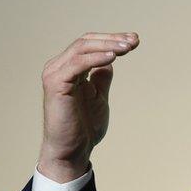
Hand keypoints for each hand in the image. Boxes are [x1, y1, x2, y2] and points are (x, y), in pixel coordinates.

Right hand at [38, 32, 139, 182]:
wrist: (72, 151)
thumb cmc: (84, 126)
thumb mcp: (98, 96)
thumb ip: (101, 78)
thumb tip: (109, 60)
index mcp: (68, 68)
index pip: (89, 44)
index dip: (112, 39)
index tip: (135, 40)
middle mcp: (58, 67)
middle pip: (86, 42)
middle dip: (113, 39)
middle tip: (134, 41)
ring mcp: (54, 74)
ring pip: (82, 48)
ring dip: (107, 45)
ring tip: (128, 47)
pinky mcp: (55, 84)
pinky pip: (77, 64)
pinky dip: (96, 58)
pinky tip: (113, 58)